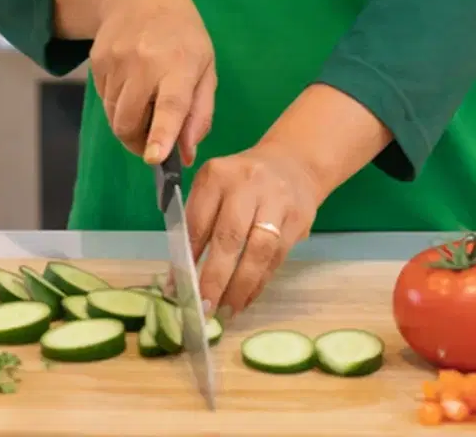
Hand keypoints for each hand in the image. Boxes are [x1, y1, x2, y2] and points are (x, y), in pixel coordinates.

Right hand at [90, 0, 215, 165]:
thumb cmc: (182, 36)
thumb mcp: (205, 68)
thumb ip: (199, 113)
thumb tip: (185, 154)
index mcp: (180, 64)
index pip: (170, 104)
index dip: (162, 133)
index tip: (155, 158)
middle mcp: (145, 62)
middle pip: (129, 122)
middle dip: (138, 143)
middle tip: (153, 143)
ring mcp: (117, 60)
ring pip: (114, 116)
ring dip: (128, 122)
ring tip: (144, 101)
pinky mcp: (97, 61)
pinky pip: (104, 100)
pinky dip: (117, 103)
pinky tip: (130, 81)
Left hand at [185, 144, 322, 316]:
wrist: (293, 163)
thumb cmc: (241, 183)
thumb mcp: (214, 187)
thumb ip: (198, 223)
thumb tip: (178, 277)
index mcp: (217, 175)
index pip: (198, 221)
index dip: (187, 259)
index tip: (177, 289)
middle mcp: (247, 184)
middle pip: (229, 237)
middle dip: (215, 278)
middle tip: (203, 309)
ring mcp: (276, 200)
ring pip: (258, 251)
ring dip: (240, 286)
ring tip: (226, 311)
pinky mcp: (298, 218)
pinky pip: (277, 257)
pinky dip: (259, 282)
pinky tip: (246, 298)